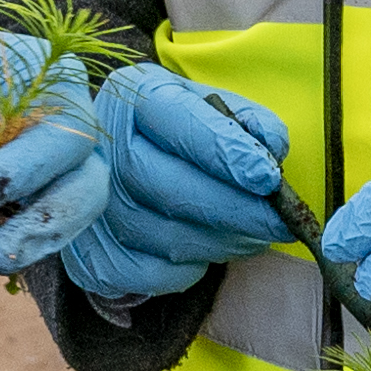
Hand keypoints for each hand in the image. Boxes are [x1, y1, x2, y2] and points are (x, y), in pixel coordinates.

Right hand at [0, 64, 291, 303]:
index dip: (225, 153)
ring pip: (165, 236)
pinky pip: (152, 275)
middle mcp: (103, 148)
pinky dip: (192, 268)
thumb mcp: (208, 104)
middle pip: (169, 188)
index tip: (268, 177)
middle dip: (236, 210)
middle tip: (280, 222)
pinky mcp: (92, 256)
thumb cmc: (177, 129)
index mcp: (134, 95)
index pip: (179, 122)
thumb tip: (272, 148)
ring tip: (257, 236)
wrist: (117, 159)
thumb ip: (244, 120)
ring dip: (223, 242)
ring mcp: (90, 205)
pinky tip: (211, 249)